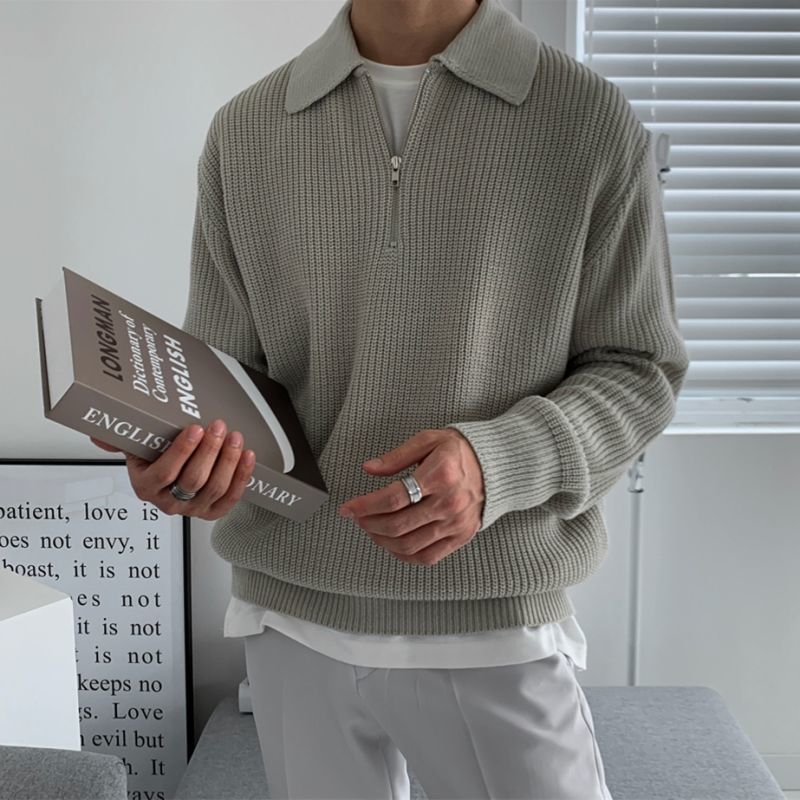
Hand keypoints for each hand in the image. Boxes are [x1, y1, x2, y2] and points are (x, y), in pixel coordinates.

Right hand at [89, 419, 255, 519]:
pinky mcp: (212, 511)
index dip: (182, 451)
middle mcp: (168, 502)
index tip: (196, 428)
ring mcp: (192, 509)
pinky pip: (231, 498)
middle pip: (193, 480)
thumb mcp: (136, 445)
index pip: (165, 473)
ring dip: (228, 461)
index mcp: (146, 486)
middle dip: (209, 451)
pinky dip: (242, 477)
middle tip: (218, 427)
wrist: (174, 474)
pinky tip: (247, 457)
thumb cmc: (156, 457)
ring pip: (215, 488)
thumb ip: (120, 438)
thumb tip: (97, 433)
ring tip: (235, 437)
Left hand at [338, 428, 484, 565]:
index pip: (394, 497)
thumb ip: (397, 456)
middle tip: (357, 517)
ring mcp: (456, 524)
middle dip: (369, 524)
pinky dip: (403, 555)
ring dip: (382, 541)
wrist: (495, 466)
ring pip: (409, 545)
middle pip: (398, 525)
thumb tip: (370, 469)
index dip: (365, 505)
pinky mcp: (460, 538)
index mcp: (441, 475)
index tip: (348, 508)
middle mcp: (450, 503)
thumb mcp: (428, 440)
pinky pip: (426, 557)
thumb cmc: (458, 451)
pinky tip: (391, 544)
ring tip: (371, 529)